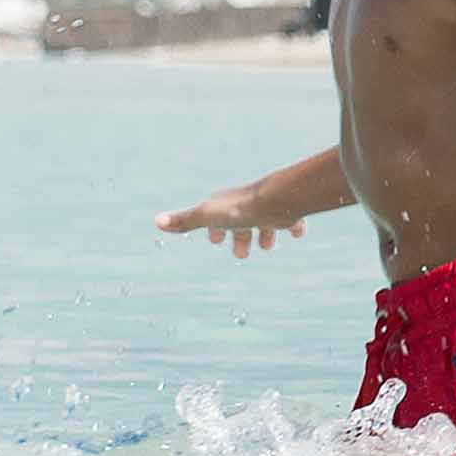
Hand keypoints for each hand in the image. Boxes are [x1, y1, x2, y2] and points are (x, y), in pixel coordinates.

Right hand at [156, 187, 304, 257]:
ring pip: (267, 221)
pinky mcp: (287, 212)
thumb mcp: (207, 217)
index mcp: (227, 206)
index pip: (218, 218)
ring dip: (266, 233)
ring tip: (267, 246)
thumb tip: (156, 221)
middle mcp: (247, 206)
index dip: (215, 230)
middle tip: (242, 254)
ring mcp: (268, 208)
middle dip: (241, 237)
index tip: (216, 240)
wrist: (274, 201)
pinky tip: (298, 233)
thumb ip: (184, 221)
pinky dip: (295, 226)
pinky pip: (293, 219)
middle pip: (242, 222)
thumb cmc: (239, 210)